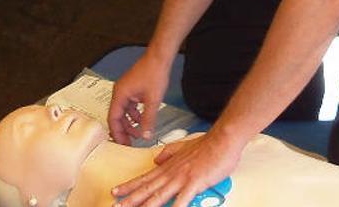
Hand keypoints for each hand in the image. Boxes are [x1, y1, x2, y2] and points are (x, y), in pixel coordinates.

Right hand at [108, 53, 171, 144]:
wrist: (159, 57)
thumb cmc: (154, 73)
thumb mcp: (153, 100)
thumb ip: (149, 119)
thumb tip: (146, 135)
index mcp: (120, 95)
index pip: (113, 119)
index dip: (117, 133)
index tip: (123, 144)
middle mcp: (119, 92)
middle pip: (117, 116)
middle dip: (123, 130)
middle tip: (130, 143)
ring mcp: (126, 90)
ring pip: (124, 111)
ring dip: (130, 123)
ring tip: (139, 133)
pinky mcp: (132, 88)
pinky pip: (130, 105)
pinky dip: (135, 114)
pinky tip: (143, 120)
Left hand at [111, 133, 243, 206]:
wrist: (222, 139)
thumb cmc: (207, 145)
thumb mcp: (183, 147)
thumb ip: (169, 153)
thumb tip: (157, 159)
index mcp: (169, 166)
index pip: (145, 178)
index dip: (129, 186)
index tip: (116, 192)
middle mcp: (172, 173)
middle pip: (147, 189)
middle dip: (130, 199)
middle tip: (116, 206)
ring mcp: (182, 178)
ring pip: (159, 195)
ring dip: (145, 205)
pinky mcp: (194, 183)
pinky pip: (182, 199)